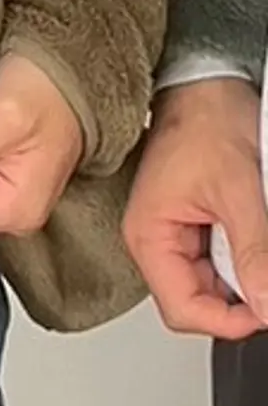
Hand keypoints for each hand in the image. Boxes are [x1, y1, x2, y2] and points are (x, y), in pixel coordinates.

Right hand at [123, 79, 266, 339]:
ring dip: (244, 271)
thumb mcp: (239, 192)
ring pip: (213, 283)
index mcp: (149, 236)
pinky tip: (252, 227)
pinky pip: (220, 260)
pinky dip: (245, 254)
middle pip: (198, 301)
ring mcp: (175, 233)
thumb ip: (253, 253)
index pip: (182, 309)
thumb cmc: (204, 122)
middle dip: (240, 295)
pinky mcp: (194, 225)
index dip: (229, 320)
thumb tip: (265, 303)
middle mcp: (156, 240)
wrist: (207, 85)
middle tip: (267, 271)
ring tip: (256, 230)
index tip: (267, 309)